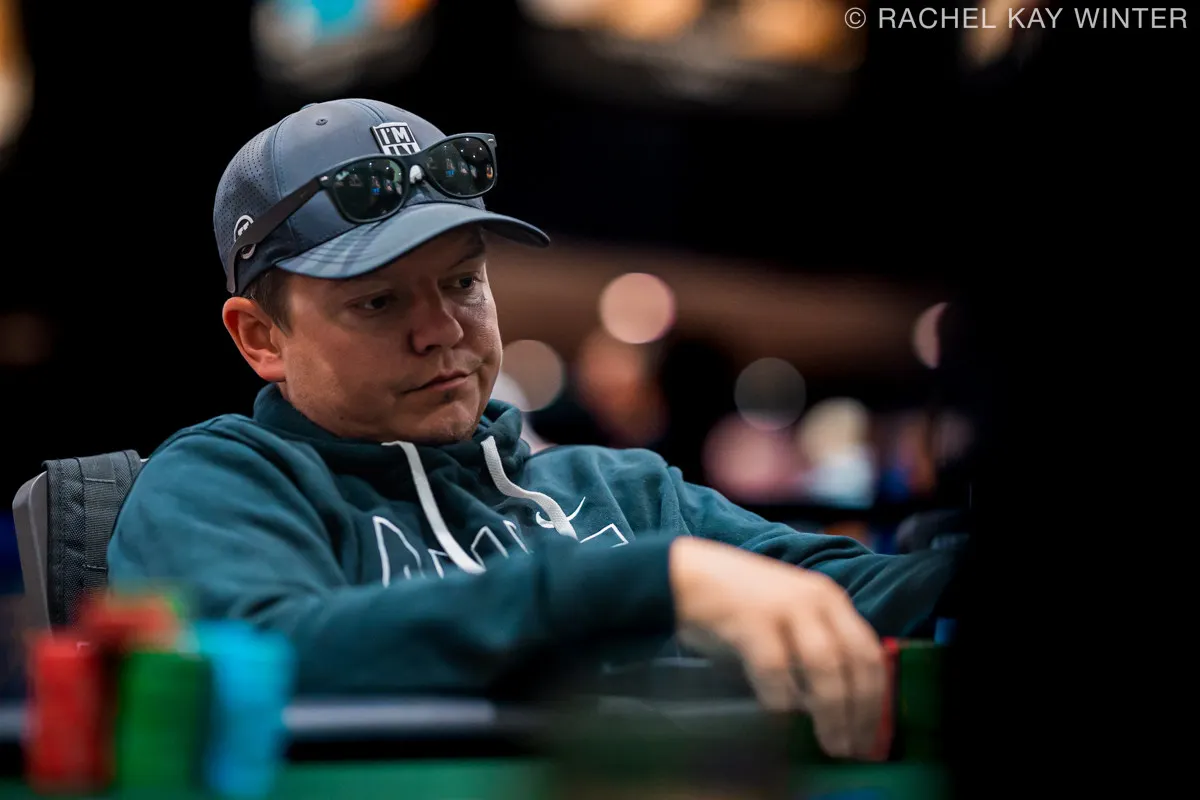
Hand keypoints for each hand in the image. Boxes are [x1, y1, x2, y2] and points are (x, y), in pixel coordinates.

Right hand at [669, 537, 886, 759]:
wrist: (686, 576)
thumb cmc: (738, 605)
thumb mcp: (790, 617)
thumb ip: (817, 647)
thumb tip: (843, 707)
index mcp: (830, 599)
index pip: (869, 653)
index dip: (877, 698)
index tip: (873, 735)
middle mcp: (815, 599)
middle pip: (853, 662)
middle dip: (859, 712)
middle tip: (853, 749)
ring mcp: (784, 607)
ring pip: (825, 668)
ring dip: (832, 713)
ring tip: (830, 743)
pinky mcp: (751, 620)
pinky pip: (776, 670)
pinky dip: (782, 697)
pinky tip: (779, 713)